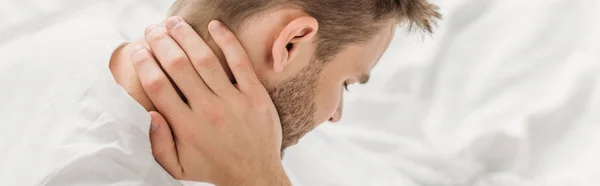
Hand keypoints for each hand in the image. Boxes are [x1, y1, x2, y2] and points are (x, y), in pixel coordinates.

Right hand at [131, 17, 288, 184]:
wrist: (255, 175)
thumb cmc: (213, 169)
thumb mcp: (177, 167)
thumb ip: (158, 144)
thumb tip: (149, 113)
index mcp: (186, 127)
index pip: (158, 86)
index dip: (144, 64)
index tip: (137, 50)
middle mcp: (207, 110)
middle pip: (178, 66)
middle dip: (161, 43)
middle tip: (152, 30)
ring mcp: (233, 100)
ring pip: (205, 60)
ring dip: (187, 37)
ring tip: (175, 23)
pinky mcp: (255, 95)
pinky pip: (240, 62)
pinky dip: (227, 41)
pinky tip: (215, 26)